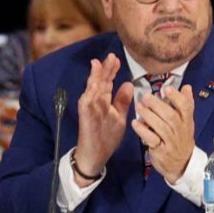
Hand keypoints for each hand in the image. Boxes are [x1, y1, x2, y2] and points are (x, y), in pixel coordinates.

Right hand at [72, 56, 132, 181]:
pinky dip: (89, 93)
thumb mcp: (119, 117)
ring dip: (95, 77)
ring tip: (99, 64)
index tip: (116, 59)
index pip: (107, 82)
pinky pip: (86, 104)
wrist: (96, 156)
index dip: (111, 71)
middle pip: (99, 82)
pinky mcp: (85, 118)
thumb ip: (122, 101)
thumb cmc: (107, 137)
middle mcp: (95, 103)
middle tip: (111, 57)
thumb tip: (128, 83)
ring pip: (91, 90)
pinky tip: (93, 84)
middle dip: (104, 69)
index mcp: (104, 102)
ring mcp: (89, 110)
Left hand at [131, 84, 197, 182]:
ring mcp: (171, 142)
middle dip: (158, 105)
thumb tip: (187, 87)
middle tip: (146, 96)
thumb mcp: (186, 123)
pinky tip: (135, 123)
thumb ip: (186, 104)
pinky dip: (142, 131)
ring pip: (161, 127)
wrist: (182, 164)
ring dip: (149, 116)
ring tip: (139, 106)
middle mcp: (180, 131)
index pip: (185, 108)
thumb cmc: (180, 139)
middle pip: (171, 116)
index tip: (166, 88)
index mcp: (187, 121)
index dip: (177, 98)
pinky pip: (151, 139)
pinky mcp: (161, 151)